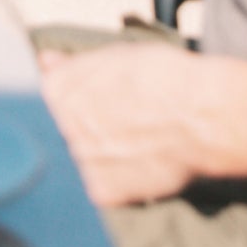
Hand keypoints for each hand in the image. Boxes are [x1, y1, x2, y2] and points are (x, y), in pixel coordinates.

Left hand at [39, 40, 213, 206]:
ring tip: (141, 144)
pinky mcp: (104, 189)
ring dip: (107, 156)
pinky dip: (121, 184)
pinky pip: (103, 189)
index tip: (110, 98)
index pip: (55, 98)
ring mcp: (81, 158)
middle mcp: (62, 123)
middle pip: (72, 130)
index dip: (87, 98)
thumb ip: (74, 65)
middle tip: (130, 122)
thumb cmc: (162, 78)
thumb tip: (45, 61)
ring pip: (87, 159)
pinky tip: (142, 167)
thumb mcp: (114, 56)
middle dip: (94, 127)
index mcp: (57, 89)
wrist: (201, 115)